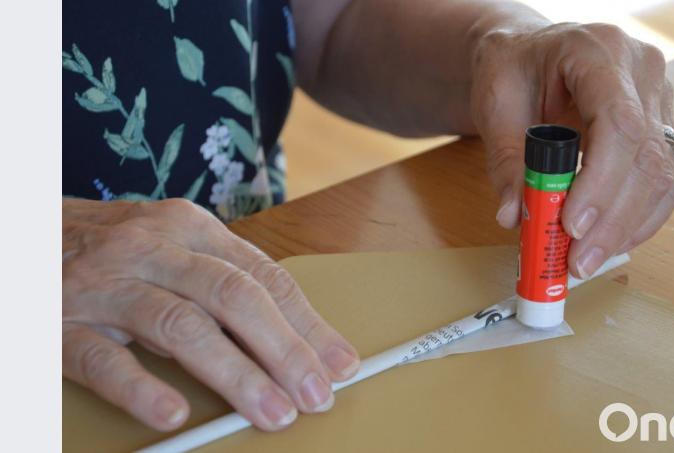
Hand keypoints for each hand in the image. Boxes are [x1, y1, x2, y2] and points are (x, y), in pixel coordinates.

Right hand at [62, 198, 359, 430]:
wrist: (22, 238)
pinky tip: (174, 414)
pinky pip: (104, 360)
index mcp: (188, 227)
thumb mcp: (171, 250)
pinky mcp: (59, 325)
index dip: (307, 323)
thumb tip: (292, 338)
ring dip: (236, 374)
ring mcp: (104, 285)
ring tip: (273, 412)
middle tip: (317, 395)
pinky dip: (142, 388)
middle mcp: (151, 249)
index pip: (263, 277)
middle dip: (284, 350)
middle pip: (233, 297)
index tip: (339, 362)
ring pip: (181, 327)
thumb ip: (222, 284)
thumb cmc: (112, 251)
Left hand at [470, 22, 673, 277]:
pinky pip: (663, 182)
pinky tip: (609, 243)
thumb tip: (514, 215)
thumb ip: (506, 158)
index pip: (619, 121)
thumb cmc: (513, 67)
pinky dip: (637, 219)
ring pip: (662, 175)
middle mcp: (641, 71)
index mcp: (599, 51)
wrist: (530, 52)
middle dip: (612, 219)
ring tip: (586, 261)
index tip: (573, 226)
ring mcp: (658, 99)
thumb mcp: (495, 102)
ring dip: (626, 227)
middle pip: (646, 155)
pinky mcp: (659, 128)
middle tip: (577, 261)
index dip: (600, 181)